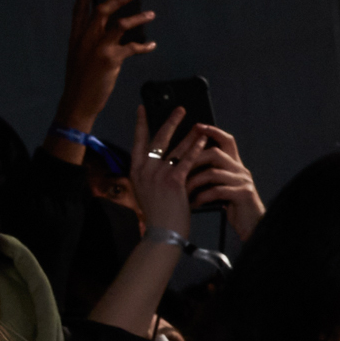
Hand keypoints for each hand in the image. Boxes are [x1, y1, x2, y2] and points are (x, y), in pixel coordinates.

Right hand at [53, 0, 157, 142]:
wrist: (77, 103)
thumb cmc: (80, 82)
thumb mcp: (79, 58)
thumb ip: (91, 42)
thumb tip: (113, 30)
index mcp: (75, 38)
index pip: (78, 10)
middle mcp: (85, 40)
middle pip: (101, 10)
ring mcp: (97, 49)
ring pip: (120, 23)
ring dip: (138, 18)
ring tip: (150, 15)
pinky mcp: (110, 59)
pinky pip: (132, 47)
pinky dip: (144, 46)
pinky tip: (151, 45)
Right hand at [126, 106, 196, 238]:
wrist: (163, 232)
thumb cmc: (158, 214)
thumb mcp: (146, 191)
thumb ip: (151, 174)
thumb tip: (162, 158)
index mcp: (136, 172)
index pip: (137, 142)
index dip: (141, 125)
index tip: (143, 109)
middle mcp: (144, 171)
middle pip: (157, 140)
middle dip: (169, 122)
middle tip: (180, 109)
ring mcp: (157, 175)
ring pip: (175, 148)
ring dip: (189, 134)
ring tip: (199, 124)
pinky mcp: (173, 181)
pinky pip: (187, 160)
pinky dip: (196, 148)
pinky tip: (203, 140)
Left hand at [178, 124, 265, 240]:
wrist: (253, 225)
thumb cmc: (232, 206)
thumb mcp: (220, 187)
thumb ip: (209, 175)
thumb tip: (184, 166)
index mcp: (234, 165)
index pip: (227, 141)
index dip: (213, 131)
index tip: (197, 125)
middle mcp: (240, 169)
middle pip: (215, 153)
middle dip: (192, 159)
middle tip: (175, 170)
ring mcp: (243, 180)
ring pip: (213, 172)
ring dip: (193, 182)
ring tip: (181, 192)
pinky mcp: (244, 194)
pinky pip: (218, 191)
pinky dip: (201, 197)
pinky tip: (192, 205)